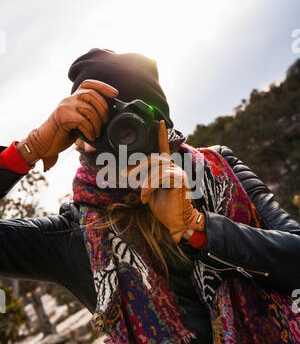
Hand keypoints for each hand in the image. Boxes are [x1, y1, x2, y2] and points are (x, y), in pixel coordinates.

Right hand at [16, 79, 118, 170]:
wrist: (45, 142)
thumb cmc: (65, 133)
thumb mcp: (79, 120)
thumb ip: (90, 114)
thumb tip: (109, 116)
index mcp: (74, 97)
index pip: (89, 84)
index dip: (103, 86)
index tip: (115, 94)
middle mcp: (69, 98)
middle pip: (92, 95)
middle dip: (103, 109)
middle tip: (105, 122)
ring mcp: (65, 106)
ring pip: (89, 109)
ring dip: (97, 124)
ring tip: (96, 133)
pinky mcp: (62, 116)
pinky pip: (82, 120)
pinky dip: (90, 130)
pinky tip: (90, 136)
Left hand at [129, 120, 204, 243]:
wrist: (176, 221)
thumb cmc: (163, 207)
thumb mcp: (148, 191)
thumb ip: (142, 179)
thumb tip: (126, 172)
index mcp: (166, 168)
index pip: (163, 148)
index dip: (161, 135)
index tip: (159, 122)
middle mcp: (173, 167)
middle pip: (153, 158)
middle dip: (136, 166)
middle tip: (124, 176)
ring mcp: (178, 172)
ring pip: (155, 168)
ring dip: (144, 182)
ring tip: (141, 195)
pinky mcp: (180, 179)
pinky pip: (160, 176)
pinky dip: (150, 187)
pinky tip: (146, 197)